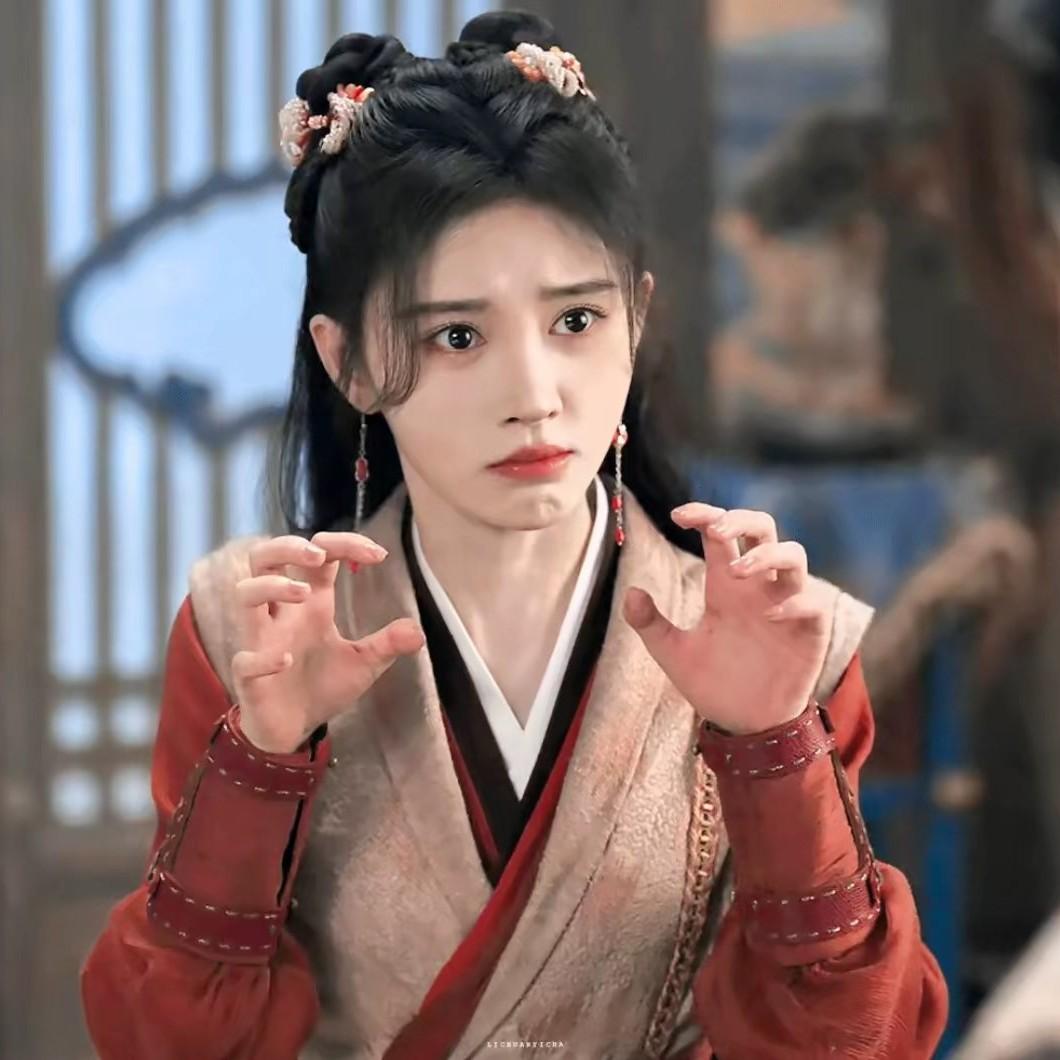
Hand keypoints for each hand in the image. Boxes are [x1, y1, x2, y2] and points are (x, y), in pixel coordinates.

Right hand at [232, 532, 424, 753]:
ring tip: (304, 593)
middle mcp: (282, 614)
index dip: (345, 543)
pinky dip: (263, 657)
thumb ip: (387, 644)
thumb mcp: (364, 664)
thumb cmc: (322, 687)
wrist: (294, 731)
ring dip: (272, 586)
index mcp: (311, 604)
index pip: (318, 555)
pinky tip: (287, 660)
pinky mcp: (250, 675)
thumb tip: (418, 632)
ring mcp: (262, 640)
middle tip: (319, 555)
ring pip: (244, 593)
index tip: (378, 555)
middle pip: (265, 558)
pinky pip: (245, 659)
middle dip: (289, 546)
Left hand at [624, 503, 833, 734]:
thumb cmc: (714, 685)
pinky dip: (794, 602)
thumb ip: (651, 624)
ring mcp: (785, 605)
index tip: (678, 515)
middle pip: (762, 528)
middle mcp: (756, 587)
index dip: (703, 514)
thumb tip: (631, 592)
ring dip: (766, 554)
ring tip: (736, 571)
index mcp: (724, 584)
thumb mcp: (674, 654)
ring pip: (793, 554)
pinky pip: (813, 603)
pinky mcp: (809, 631)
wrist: (746, 726)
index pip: (719, 533)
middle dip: (741, 519)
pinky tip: (769, 617)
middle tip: (714, 531)